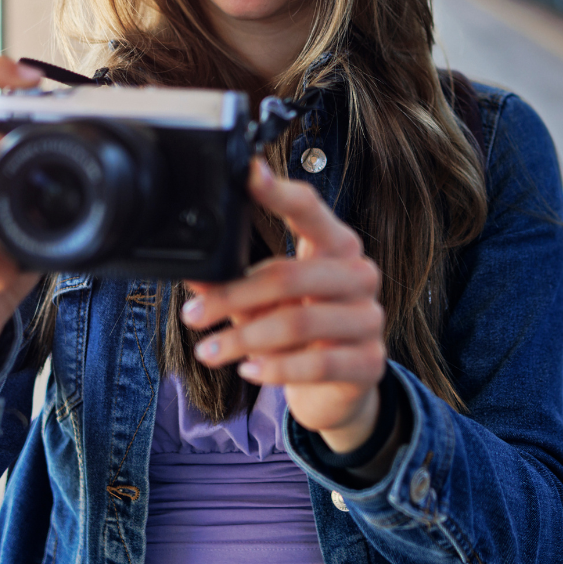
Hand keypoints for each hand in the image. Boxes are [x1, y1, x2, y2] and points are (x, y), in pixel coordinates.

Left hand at [182, 159, 387, 451]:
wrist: (339, 389)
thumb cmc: (301, 331)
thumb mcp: (263, 303)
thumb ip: (232, 283)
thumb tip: (192, 269)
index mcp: (336, 246)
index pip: (310, 209)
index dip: (278, 192)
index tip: (247, 174)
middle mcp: (360, 274)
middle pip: (290, 275)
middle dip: (233, 297)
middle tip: (193, 314)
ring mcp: (369, 318)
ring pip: (298, 322)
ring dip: (243, 340)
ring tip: (208, 351)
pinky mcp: (370, 361)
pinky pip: (316, 363)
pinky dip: (275, 368)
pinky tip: (250, 371)